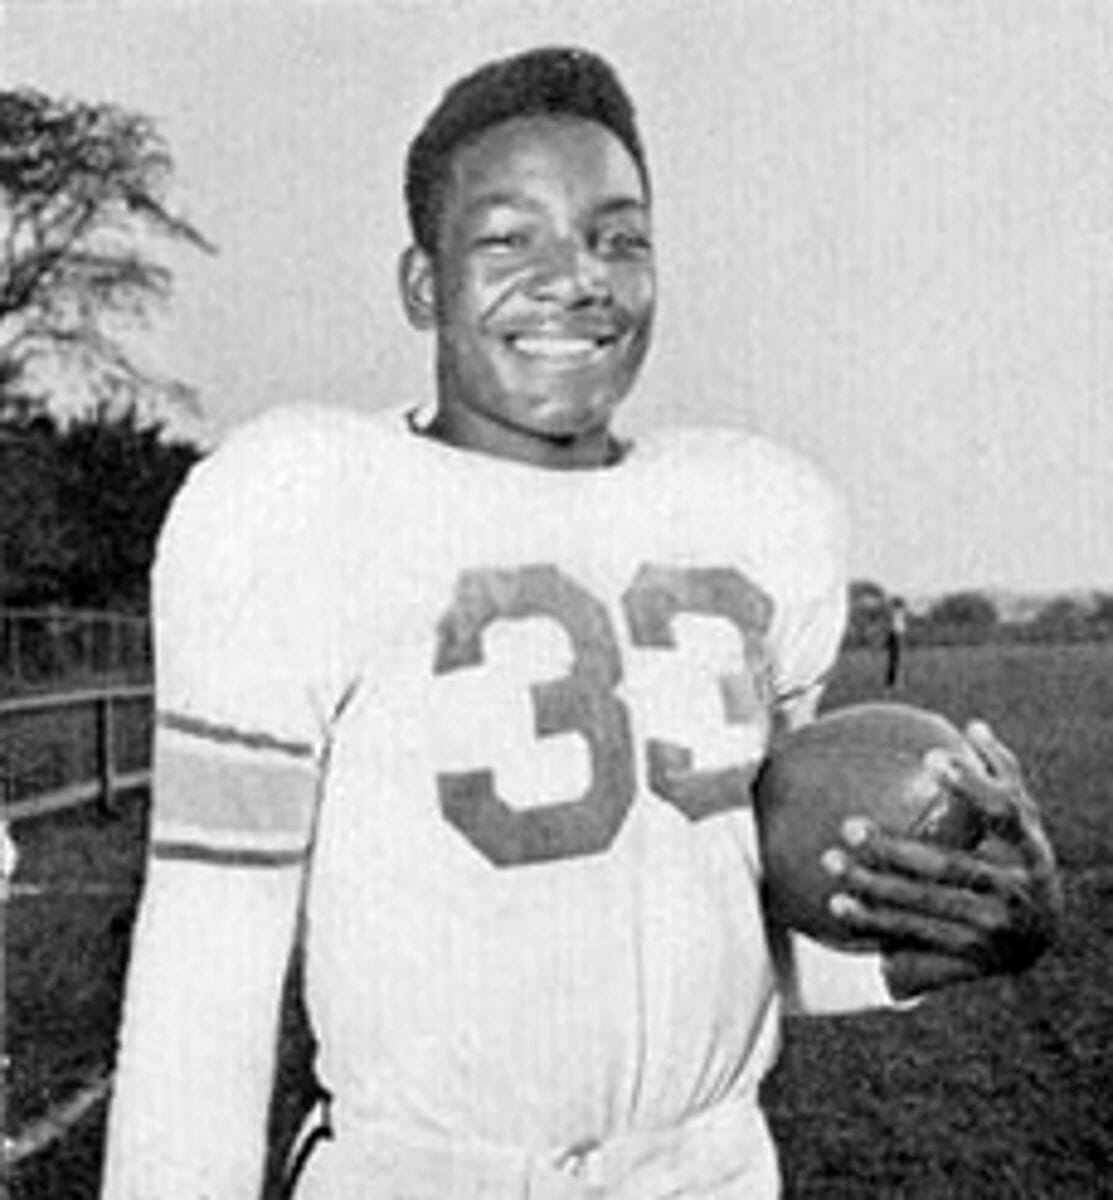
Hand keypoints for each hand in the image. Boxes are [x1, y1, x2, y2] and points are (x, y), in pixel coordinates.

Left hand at [823, 721, 1063, 998]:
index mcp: (1030, 850)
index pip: (1004, 811)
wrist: (1038, 940)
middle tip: (848, 827)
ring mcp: (992, 929)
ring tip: (831, 861)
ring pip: (923, 905)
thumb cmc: (1018, 860)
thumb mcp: (1022, 824)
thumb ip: (1000, 776)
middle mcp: (1015, 892)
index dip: (971, 785)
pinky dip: (873, 921)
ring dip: (873, 886)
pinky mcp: (968, 957)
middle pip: (950, 867)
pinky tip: (835, 904)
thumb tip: (973, 726)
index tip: (931, 759)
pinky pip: (912, 936)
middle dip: (895, 850)